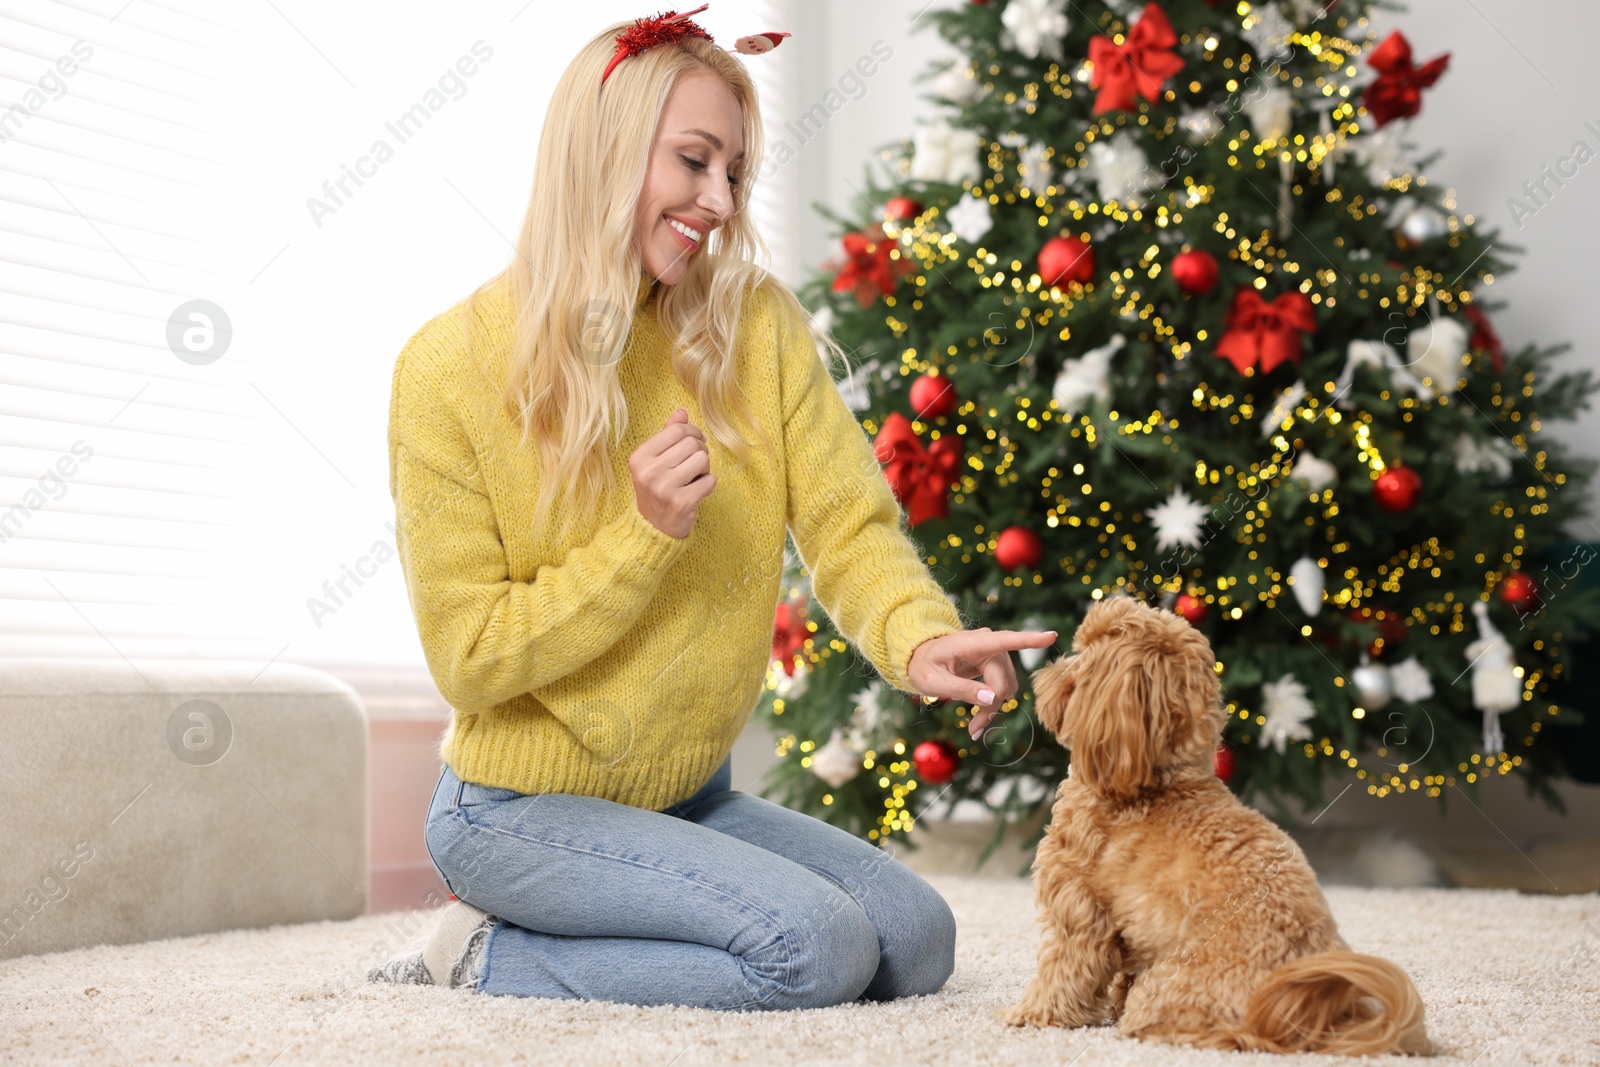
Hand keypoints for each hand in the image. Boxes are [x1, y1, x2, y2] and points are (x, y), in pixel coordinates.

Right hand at [630, 407, 714, 538]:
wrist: (654, 529)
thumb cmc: (657, 489)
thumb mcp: (654, 461)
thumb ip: (666, 435)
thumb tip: (681, 412)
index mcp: (640, 457)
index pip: (677, 430)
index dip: (692, 432)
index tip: (695, 442)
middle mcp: (650, 471)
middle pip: (692, 443)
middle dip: (700, 451)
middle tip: (695, 463)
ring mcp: (665, 488)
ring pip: (703, 460)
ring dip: (704, 468)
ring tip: (694, 478)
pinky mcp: (682, 502)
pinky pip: (710, 480)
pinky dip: (708, 485)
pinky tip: (696, 492)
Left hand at [907, 627, 1058, 741]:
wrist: (919, 658)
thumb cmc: (922, 665)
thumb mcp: (933, 681)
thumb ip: (960, 689)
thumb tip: (991, 699)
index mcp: (973, 642)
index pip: (1007, 640)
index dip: (1031, 640)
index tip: (1052, 635)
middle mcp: (990, 644)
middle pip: (1003, 682)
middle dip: (991, 707)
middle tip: (973, 730)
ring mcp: (995, 654)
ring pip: (1007, 688)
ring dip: (993, 708)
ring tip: (974, 724)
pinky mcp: (996, 665)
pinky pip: (1004, 688)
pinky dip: (994, 704)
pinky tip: (980, 717)